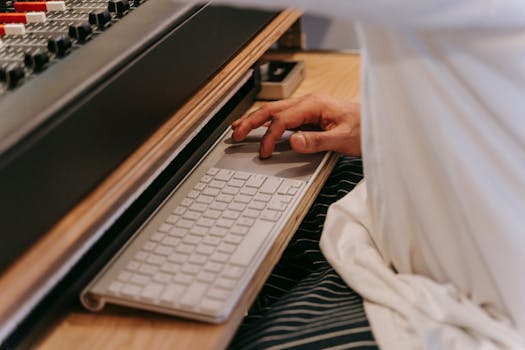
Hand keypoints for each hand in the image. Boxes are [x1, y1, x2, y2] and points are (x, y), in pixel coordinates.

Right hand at [231, 93, 360, 158]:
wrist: (380, 124)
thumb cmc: (365, 129)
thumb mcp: (343, 138)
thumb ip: (317, 141)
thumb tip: (293, 141)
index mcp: (315, 104)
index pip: (283, 120)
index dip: (270, 137)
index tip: (265, 152)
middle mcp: (309, 102)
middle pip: (273, 110)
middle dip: (251, 121)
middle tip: (235, 134)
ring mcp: (309, 108)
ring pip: (276, 111)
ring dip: (256, 119)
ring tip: (239, 127)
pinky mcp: (310, 115)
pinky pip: (284, 116)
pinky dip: (269, 122)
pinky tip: (262, 128)